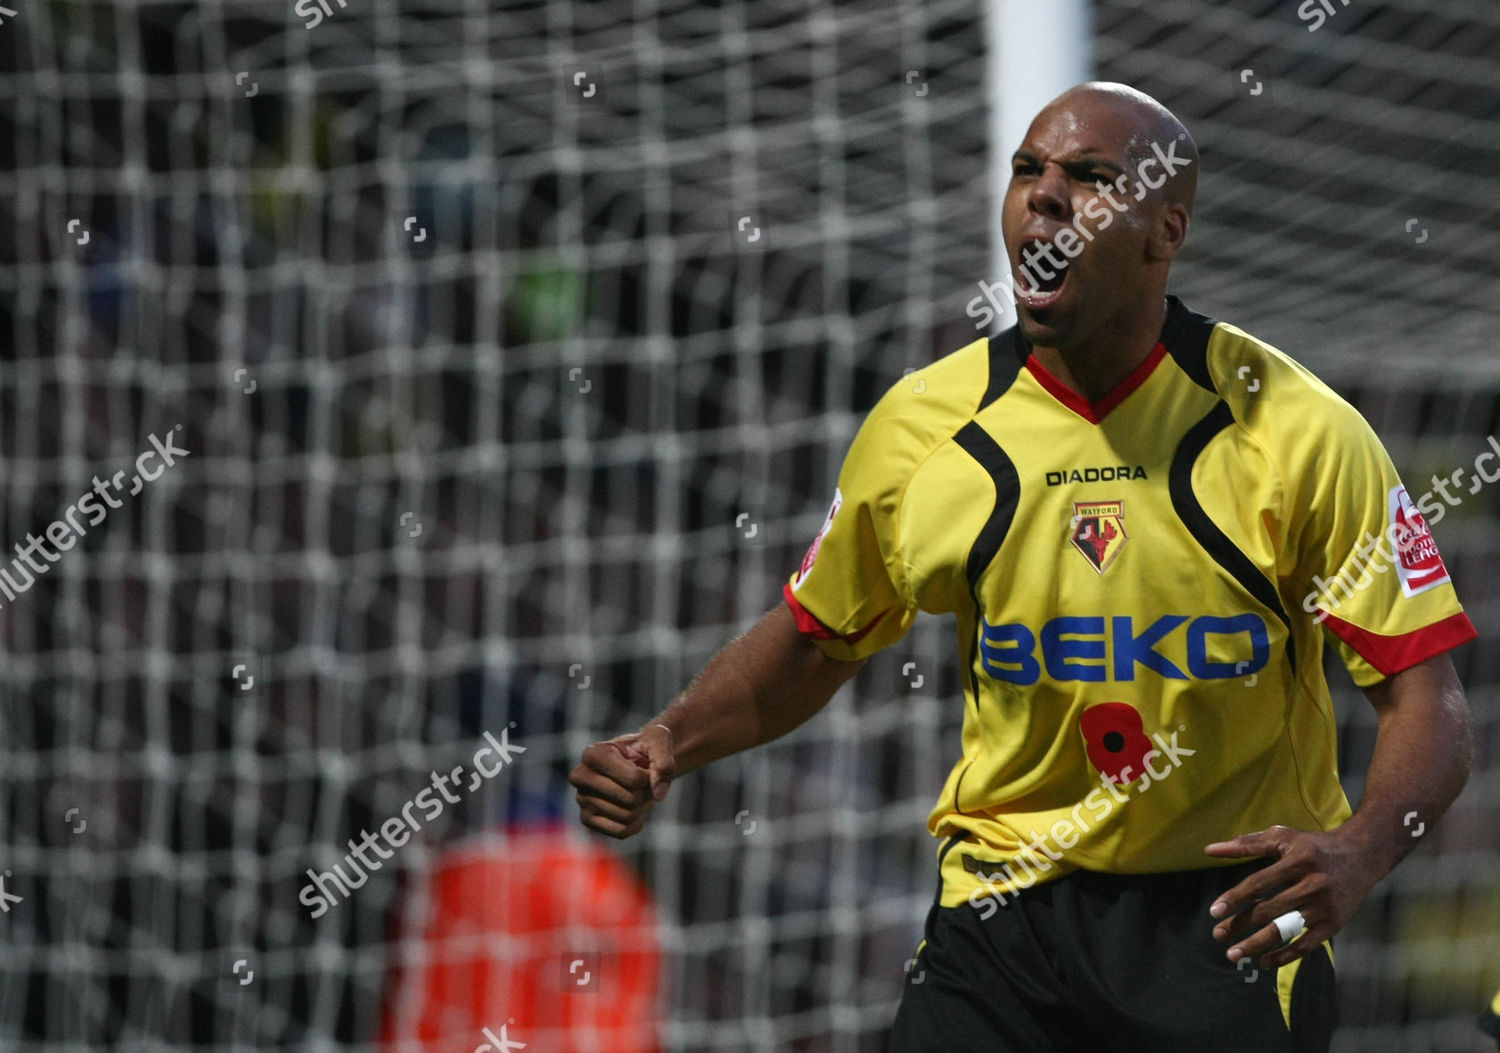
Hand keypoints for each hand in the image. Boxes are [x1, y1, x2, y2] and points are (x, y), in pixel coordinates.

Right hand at [569, 724, 675, 838]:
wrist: (636, 760)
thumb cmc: (645, 747)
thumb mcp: (659, 739)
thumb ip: (663, 761)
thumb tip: (658, 794)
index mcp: (593, 753)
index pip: (634, 779)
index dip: (649, 777)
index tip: (645, 767)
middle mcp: (580, 776)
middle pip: (630, 799)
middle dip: (645, 793)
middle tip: (643, 781)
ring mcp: (581, 799)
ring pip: (627, 816)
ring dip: (641, 806)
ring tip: (636, 791)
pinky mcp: (587, 819)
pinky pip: (621, 831)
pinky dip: (635, 823)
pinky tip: (634, 810)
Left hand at [1204, 824, 1383, 968]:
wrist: (1361, 856)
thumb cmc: (1313, 845)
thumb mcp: (1282, 837)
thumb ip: (1246, 843)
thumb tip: (1209, 850)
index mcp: (1297, 860)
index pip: (1259, 883)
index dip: (1235, 898)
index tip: (1214, 912)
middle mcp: (1312, 884)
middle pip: (1269, 910)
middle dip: (1241, 925)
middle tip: (1218, 935)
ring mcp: (1325, 907)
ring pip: (1286, 930)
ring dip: (1257, 945)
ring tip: (1234, 954)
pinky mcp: (1335, 924)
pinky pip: (1307, 945)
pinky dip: (1285, 956)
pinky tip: (1264, 962)